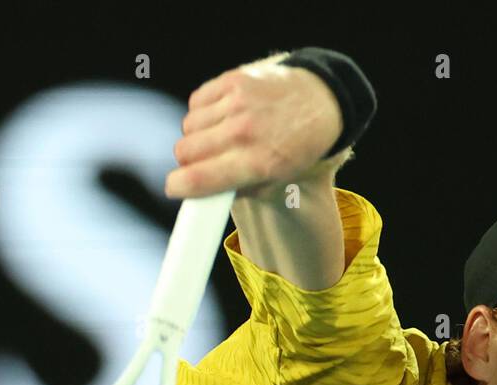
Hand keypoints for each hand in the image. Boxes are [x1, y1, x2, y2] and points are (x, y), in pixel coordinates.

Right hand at [164, 56, 343, 200]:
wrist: (321, 101)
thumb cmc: (297, 148)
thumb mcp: (277, 181)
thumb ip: (238, 190)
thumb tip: (200, 193)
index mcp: (257, 163)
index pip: (197, 178)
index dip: (177, 186)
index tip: (175, 188)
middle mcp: (245, 132)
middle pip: (184, 151)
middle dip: (189, 161)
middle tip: (204, 163)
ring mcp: (238, 102)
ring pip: (188, 126)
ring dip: (196, 135)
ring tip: (219, 137)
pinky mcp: (233, 80)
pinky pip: (196, 101)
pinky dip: (202, 112)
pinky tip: (221, 116)